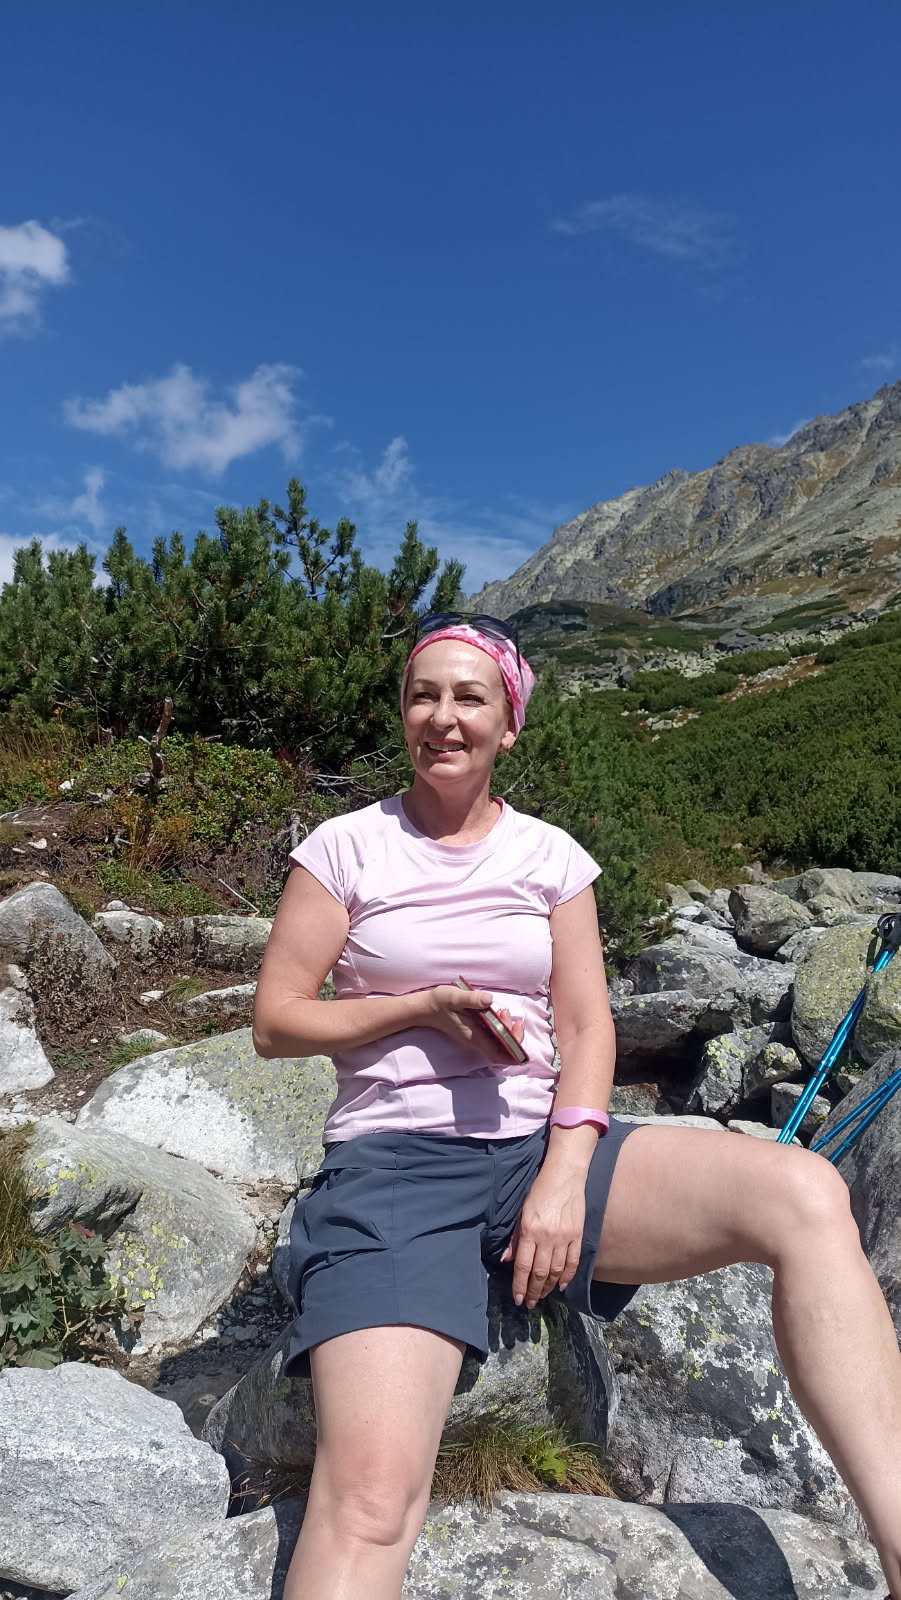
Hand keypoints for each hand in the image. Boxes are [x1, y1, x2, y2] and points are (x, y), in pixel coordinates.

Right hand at [422, 984, 524, 1065]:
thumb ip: (472, 999)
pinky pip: (493, 1037)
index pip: (499, 1055)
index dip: (514, 1050)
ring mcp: (475, 1039)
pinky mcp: (475, 1033)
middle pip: (503, 1050)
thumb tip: (489, 1000)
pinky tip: (497, 1013)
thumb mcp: (455, 997)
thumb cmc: (440, 1003)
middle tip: (507, 1014)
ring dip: (507, 1030)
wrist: (426, 1008)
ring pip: (499, 1043)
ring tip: (503, 1011)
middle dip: (513, 1035)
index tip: (517, 1030)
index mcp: (474, 1038)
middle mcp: (476, 1042)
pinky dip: (500, 1027)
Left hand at [501, 1166, 585, 1307]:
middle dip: (534, 1291)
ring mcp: (564, 1237)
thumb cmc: (540, 1190)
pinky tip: (561, 1285)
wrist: (565, 1174)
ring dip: (548, 1287)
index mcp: (530, 1230)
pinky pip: (573, 1261)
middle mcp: (547, 1237)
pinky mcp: (578, 1235)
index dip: (520, 1285)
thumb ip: (515, 1238)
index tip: (518, 1299)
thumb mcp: (522, 1211)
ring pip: (556, 1271)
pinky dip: (567, 1276)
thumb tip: (507, 1260)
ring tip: (542, 1296)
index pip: (523, 1266)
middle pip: (539, 1272)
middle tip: (530, 1303)